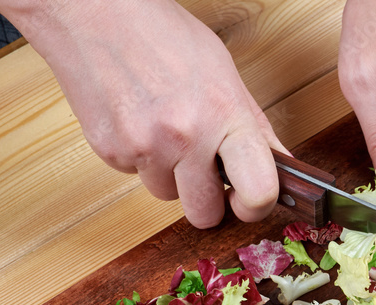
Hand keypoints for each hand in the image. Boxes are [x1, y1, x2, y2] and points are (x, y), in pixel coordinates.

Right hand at [12, 0, 285, 227]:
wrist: (93, 13)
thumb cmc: (164, 35)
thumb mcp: (225, 75)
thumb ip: (254, 127)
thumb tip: (281, 166)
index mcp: (225, 116)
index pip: (258, 192)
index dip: (256, 207)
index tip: (251, 202)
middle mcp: (185, 137)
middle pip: (205, 215)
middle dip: (208, 200)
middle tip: (206, 173)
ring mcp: (144, 147)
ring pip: (168, 195)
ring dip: (171, 175)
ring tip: (166, 130)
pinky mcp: (109, 151)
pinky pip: (136, 176)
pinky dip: (141, 158)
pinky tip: (139, 120)